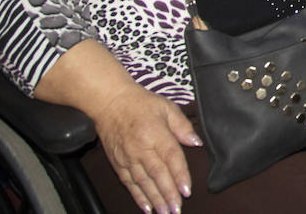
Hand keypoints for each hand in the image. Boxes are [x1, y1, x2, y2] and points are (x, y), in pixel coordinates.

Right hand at [91, 84, 199, 213]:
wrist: (110, 102)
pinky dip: (138, 196)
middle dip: (168, 194)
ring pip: (143, 183)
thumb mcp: (167, 107)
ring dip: (155, 199)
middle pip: (157, 175)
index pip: (171, 158)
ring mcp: (128, 157)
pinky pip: (129, 183)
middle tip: (176, 209)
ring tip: (164, 212)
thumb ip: (182, 126)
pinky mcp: (118, 163)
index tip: (187, 191)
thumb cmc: (140, 103)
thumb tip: (196, 142)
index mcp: (156, 134)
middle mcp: (141, 148)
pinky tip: (146, 207)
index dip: (180, 175)